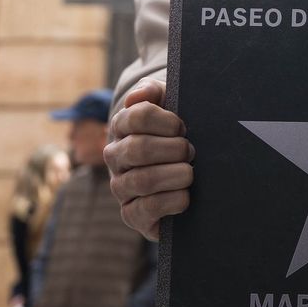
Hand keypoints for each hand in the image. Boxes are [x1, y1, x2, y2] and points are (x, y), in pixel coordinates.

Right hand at [105, 78, 193, 238]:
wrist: (183, 172)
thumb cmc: (175, 134)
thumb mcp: (169, 106)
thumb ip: (154, 92)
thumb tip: (137, 96)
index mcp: (122, 126)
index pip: (136, 116)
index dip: (165, 121)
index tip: (183, 127)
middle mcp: (116, 156)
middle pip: (139, 148)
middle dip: (173, 150)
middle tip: (191, 152)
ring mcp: (121, 186)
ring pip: (143, 179)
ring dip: (175, 175)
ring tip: (190, 173)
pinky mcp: (131, 214)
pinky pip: (147, 208)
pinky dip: (172, 200)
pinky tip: (186, 196)